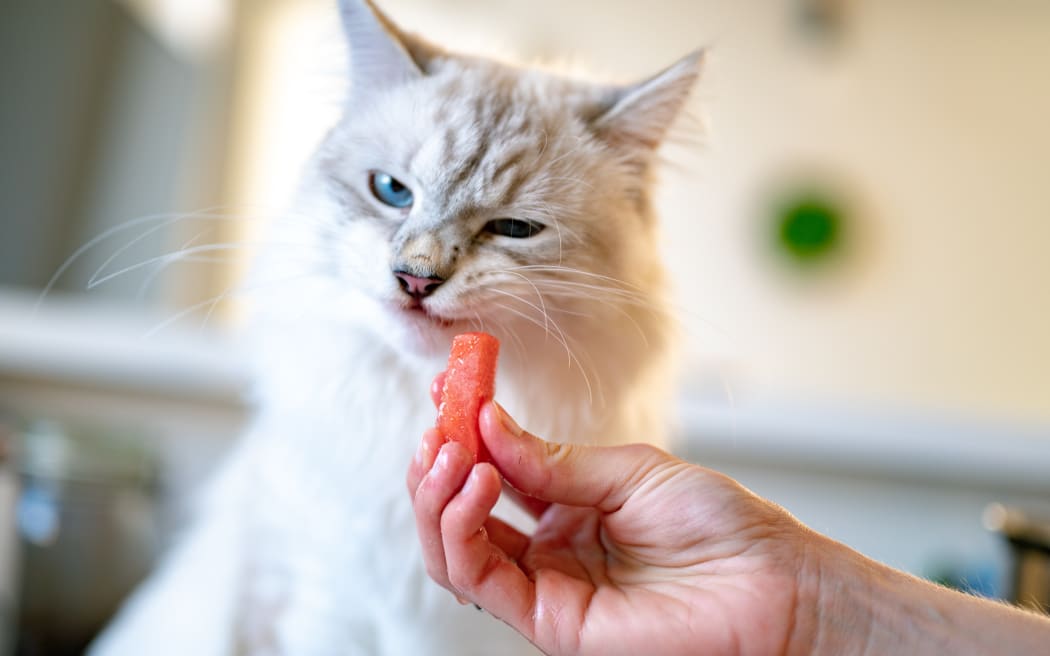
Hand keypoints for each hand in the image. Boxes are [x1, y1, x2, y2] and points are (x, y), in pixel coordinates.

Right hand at [407, 397, 821, 654]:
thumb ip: (552, 459)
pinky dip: (462, 527)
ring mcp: (547, 589)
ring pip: (455, 550)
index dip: (463, 432)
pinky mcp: (551, 624)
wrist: (773, 583)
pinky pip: (480, 578)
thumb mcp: (628, 471)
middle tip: (442, 417)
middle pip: (462, 512)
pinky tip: (479, 479)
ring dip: (437, 496)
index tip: (446, 386)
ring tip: (452, 448)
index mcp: (570, 511)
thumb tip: (487, 422)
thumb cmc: (722, 526)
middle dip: (440, 462)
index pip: (493, 471)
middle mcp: (550, 552)